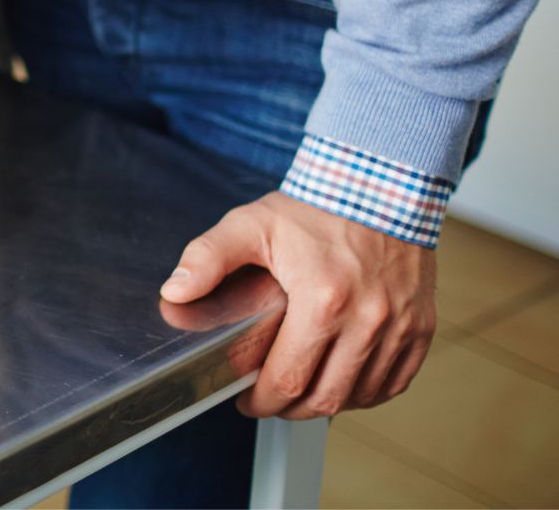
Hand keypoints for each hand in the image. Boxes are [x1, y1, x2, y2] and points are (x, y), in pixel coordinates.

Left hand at [161, 191, 435, 418]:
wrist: (380, 187)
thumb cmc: (315, 208)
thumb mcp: (250, 225)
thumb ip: (207, 258)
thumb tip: (174, 292)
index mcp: (322, 300)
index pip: (289, 379)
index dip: (263, 401)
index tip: (248, 401)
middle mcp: (367, 319)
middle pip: (326, 396)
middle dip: (291, 409)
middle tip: (271, 401)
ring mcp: (399, 325)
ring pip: (362, 395)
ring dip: (328, 402)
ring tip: (302, 392)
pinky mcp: (421, 326)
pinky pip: (396, 380)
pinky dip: (368, 392)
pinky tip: (344, 384)